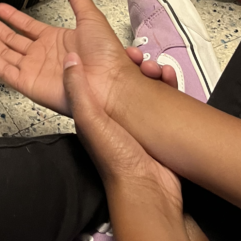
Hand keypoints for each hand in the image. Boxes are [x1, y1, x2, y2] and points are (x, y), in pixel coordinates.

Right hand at [0, 0, 138, 116]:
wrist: (111, 83)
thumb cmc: (107, 55)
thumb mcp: (90, 17)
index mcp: (54, 40)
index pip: (25, 27)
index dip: (11, 17)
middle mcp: (41, 55)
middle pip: (9, 38)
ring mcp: (34, 70)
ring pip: (3, 52)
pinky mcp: (30, 84)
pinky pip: (6, 70)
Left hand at [62, 51, 182, 206]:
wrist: (149, 189)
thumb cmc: (115, 159)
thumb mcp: (90, 120)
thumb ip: (78, 89)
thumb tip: (69, 58)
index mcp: (94, 110)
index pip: (99, 76)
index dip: (107, 61)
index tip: (119, 51)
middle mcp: (116, 113)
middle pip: (126, 77)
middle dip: (136, 64)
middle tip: (142, 59)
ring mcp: (138, 119)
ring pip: (146, 85)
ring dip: (153, 73)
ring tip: (159, 70)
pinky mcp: (158, 125)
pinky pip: (164, 99)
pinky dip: (168, 86)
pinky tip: (170, 81)